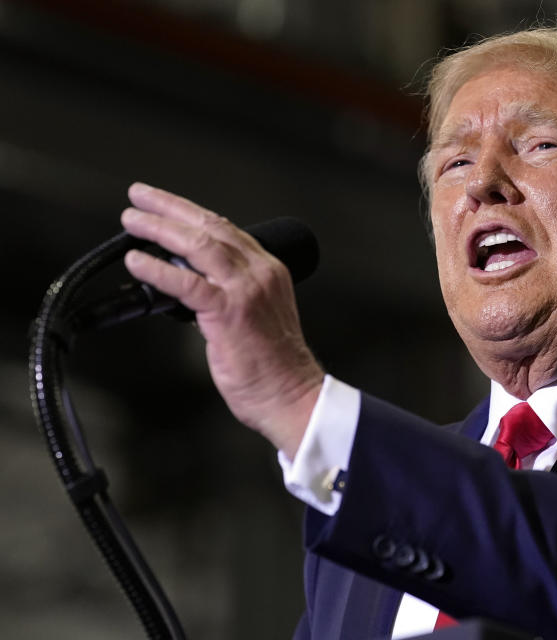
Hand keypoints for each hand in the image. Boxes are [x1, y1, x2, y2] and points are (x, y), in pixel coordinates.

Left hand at [120, 182, 323, 457]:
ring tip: (132, 220)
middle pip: (210, 227)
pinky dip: (158, 270)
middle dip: (170, 207)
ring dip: (160, 228)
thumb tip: (186, 283)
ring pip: (199, 245)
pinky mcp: (230, 313)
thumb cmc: (272, 366)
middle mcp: (261, 273)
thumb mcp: (256, 315)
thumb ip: (227, 294)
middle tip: (139, 196)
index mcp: (270, 271)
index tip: (165, 203)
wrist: (292, 394)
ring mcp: (247, 291)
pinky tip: (137, 261)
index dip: (192, 213)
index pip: (227, 230)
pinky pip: (187, 283)